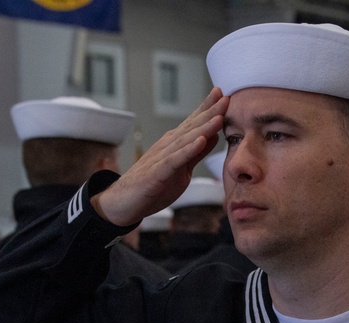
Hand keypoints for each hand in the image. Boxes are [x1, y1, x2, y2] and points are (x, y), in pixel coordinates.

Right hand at [93, 87, 229, 226]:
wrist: (123, 202)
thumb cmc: (152, 186)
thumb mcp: (181, 169)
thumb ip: (196, 154)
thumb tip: (212, 136)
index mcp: (174, 144)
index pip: (193, 123)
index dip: (208, 109)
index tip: (223, 94)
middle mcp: (167, 146)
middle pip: (191, 126)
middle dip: (209, 112)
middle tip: (226, 97)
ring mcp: (161, 158)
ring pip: (185, 140)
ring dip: (203, 128)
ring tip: (218, 116)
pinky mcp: (157, 173)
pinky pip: (174, 160)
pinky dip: (188, 150)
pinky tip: (200, 141)